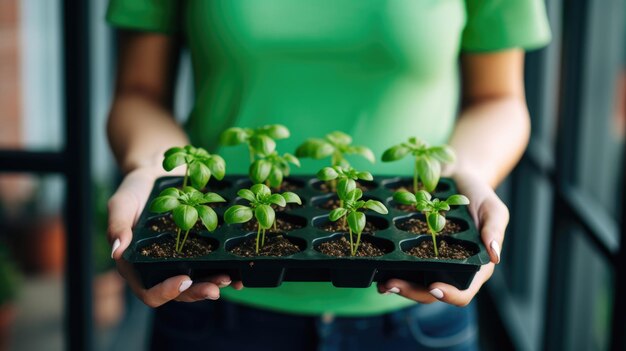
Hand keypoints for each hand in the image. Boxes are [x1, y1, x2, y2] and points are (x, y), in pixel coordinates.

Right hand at [108, 166, 242, 307]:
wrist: (157, 173)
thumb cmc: (134, 190)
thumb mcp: (121, 204)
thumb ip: (117, 226)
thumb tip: (116, 251)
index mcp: (137, 266)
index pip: (150, 291)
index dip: (167, 291)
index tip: (184, 280)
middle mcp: (160, 268)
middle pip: (179, 293)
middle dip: (198, 292)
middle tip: (216, 287)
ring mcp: (181, 261)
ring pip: (198, 282)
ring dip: (214, 284)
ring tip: (230, 279)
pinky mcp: (198, 250)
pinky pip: (212, 264)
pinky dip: (226, 269)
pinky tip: (240, 270)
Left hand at [377, 171, 507, 305]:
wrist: (456, 178)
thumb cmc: (478, 194)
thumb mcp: (493, 208)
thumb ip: (494, 230)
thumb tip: (495, 255)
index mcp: (474, 267)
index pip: (463, 291)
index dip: (449, 295)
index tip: (434, 286)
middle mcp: (451, 269)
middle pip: (432, 293)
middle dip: (412, 292)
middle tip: (392, 284)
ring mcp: (431, 261)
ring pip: (414, 283)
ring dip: (398, 286)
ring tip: (382, 282)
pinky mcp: (415, 250)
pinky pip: (403, 264)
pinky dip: (390, 267)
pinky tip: (377, 264)